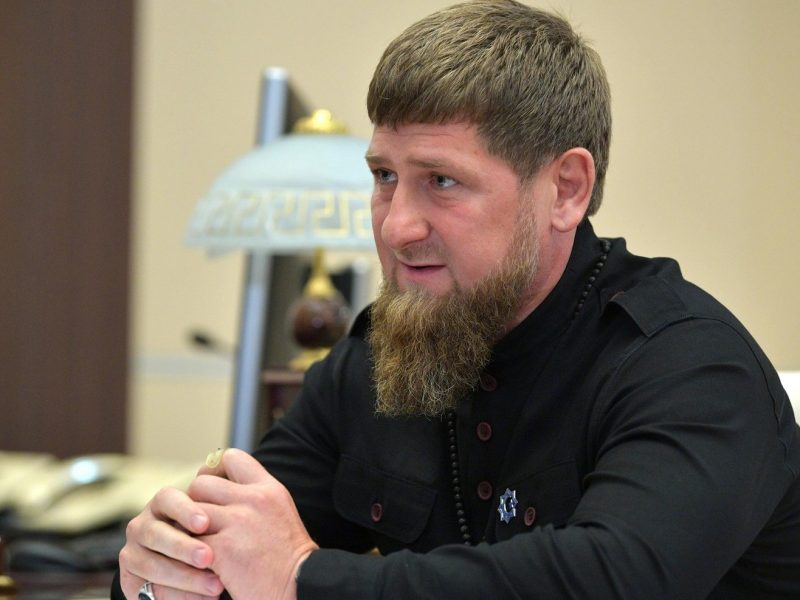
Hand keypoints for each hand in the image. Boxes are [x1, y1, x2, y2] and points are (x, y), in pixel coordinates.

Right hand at [118, 485, 224, 598]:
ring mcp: (133, 552)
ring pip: (151, 564)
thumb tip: (237, 515)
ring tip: (215, 587)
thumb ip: (216, 517)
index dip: (185, 510)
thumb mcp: (211, 524)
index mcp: (163, 504)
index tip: (205, 523)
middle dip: (183, 547)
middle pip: (156, 532)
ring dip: (184, 577)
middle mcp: (143, 525)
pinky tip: (202, 599)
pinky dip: (177, 596)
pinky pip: (150, 589)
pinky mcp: (129, 580)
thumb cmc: (208, 538)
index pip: (168, 499)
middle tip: (208, 558)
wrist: (186, 572)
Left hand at [189, 448, 318, 599]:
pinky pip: (190, 543)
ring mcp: (238, 522)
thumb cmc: (289, 558)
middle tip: (197, 523)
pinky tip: (196, 565)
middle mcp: (253, 499)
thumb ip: (255, 498)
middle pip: (202, 484)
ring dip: (188, 530)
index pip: (231, 457)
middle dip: (194, 503)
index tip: (211, 490)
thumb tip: (224, 489)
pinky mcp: (224, 549)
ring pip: (190, 513)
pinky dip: (189, 556)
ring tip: (194, 545)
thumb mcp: (279, 512)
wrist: (301, 587)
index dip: (213, 471)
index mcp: (269, 489)